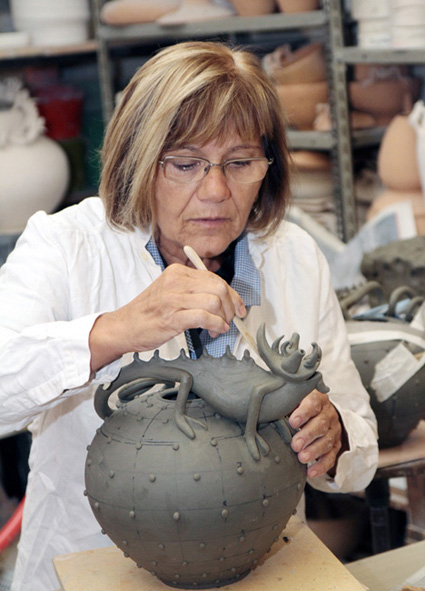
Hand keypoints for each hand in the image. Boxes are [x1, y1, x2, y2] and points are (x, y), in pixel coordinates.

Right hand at [89, 263, 245, 370]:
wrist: (124, 327)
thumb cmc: (147, 313)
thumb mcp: (170, 292)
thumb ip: (193, 291)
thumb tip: (222, 298)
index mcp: (177, 273)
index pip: (214, 278)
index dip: (232, 294)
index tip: (239, 306)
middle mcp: (176, 282)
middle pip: (219, 287)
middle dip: (231, 306)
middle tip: (230, 319)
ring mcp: (173, 299)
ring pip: (215, 301)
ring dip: (224, 318)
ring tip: (218, 327)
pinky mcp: (172, 317)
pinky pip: (205, 317)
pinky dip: (216, 325)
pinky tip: (214, 330)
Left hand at [288, 389, 346, 478]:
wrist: (319, 411)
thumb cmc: (299, 405)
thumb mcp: (294, 399)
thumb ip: (285, 403)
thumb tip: (268, 410)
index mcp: (318, 399)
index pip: (313, 404)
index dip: (304, 413)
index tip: (292, 422)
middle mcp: (328, 414)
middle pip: (321, 424)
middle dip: (308, 435)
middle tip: (295, 445)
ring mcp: (333, 430)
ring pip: (327, 441)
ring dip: (314, 451)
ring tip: (302, 458)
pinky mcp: (335, 445)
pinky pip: (331, 457)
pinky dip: (321, 466)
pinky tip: (310, 472)